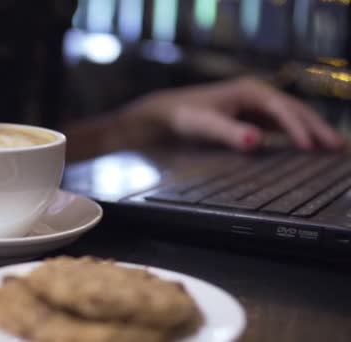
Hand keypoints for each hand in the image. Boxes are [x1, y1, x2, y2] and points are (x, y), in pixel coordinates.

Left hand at [127, 77, 342, 150]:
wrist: (168, 113)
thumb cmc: (186, 115)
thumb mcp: (206, 125)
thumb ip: (229, 133)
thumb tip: (255, 141)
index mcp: (250, 91)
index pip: (282, 109)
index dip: (298, 128)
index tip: (310, 146)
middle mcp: (257, 94)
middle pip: (294, 110)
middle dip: (316, 127)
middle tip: (338, 146)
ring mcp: (256, 104)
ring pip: (291, 116)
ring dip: (311, 130)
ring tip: (334, 146)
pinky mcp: (253, 116)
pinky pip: (281, 124)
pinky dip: (297, 133)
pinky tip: (308, 145)